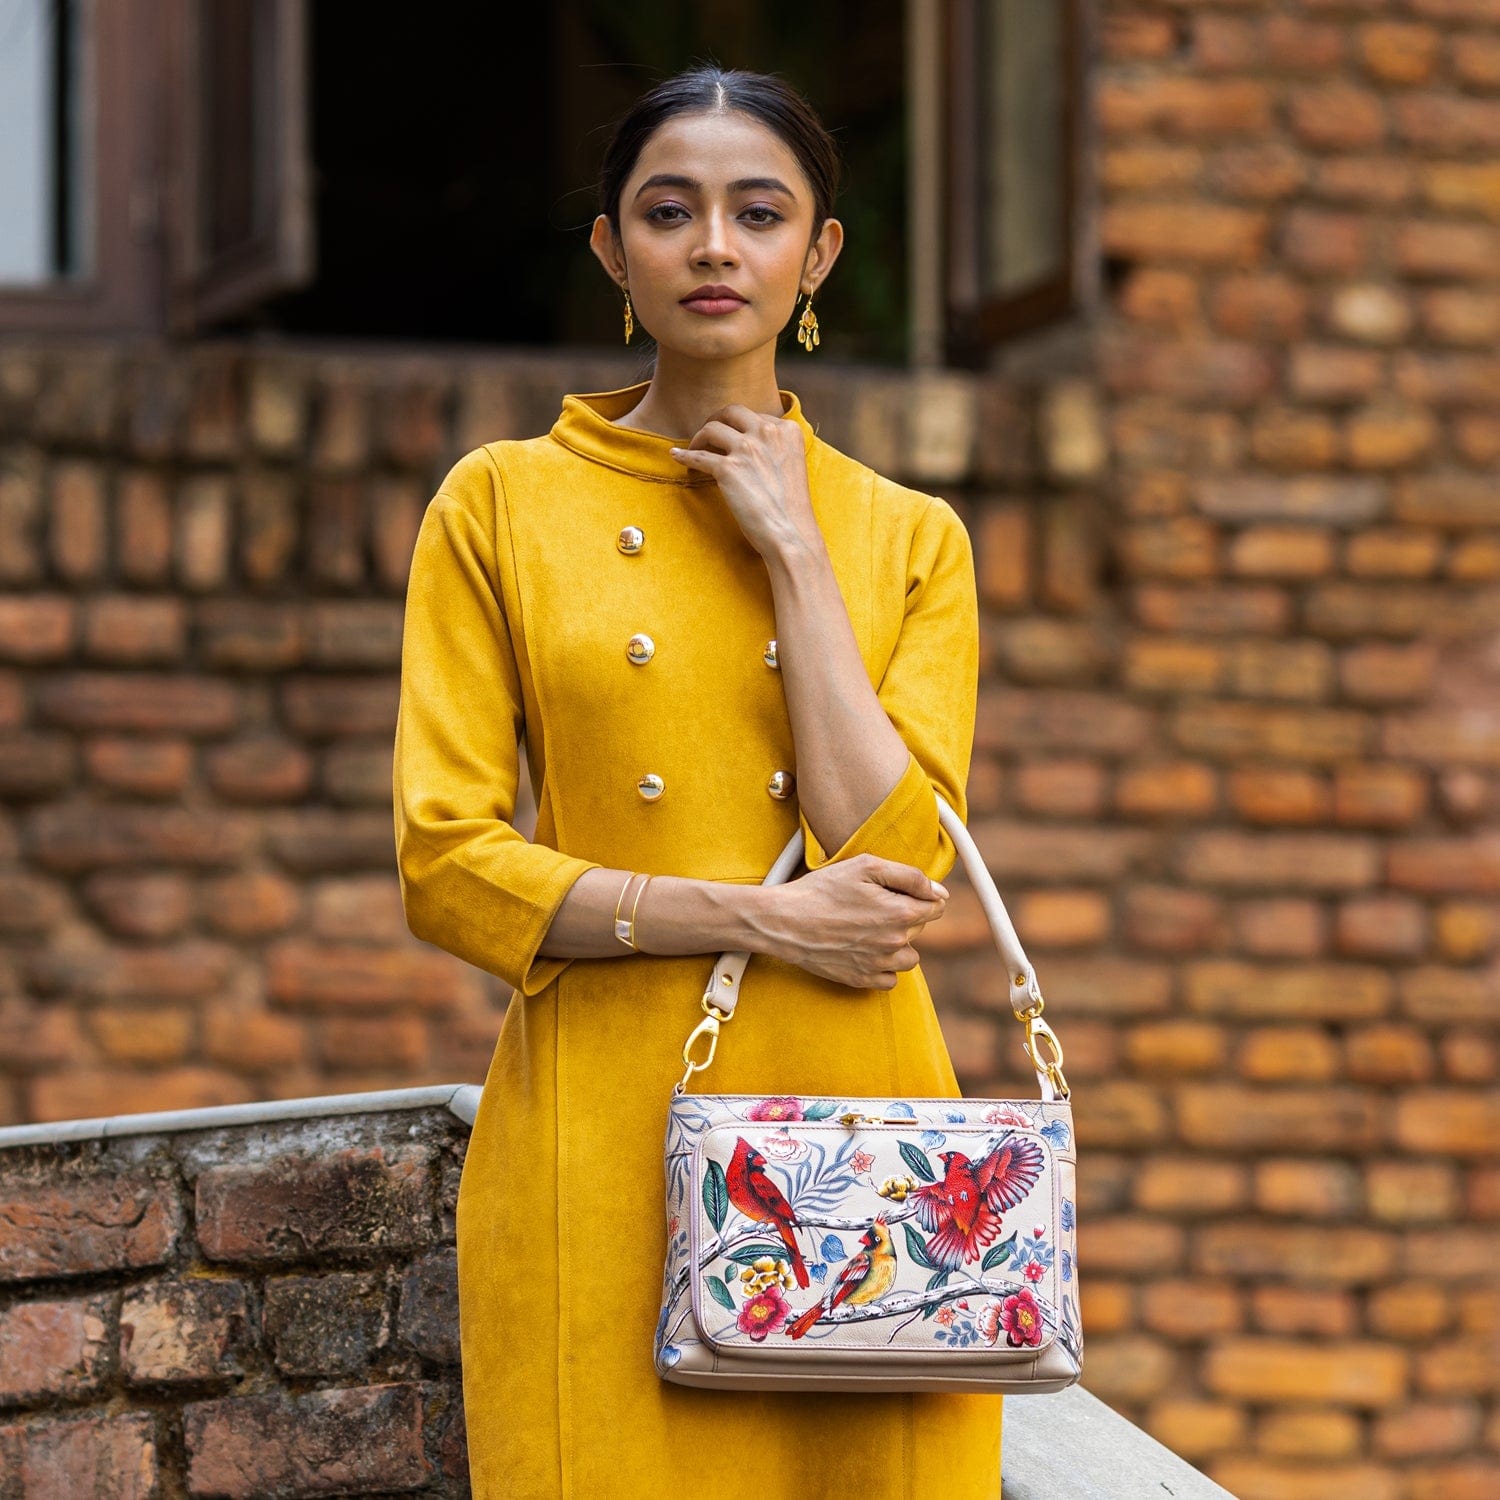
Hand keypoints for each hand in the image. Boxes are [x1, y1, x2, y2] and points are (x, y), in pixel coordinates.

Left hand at [667, 403, 820, 560]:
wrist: (791, 532)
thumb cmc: (792, 507)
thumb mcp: (792, 464)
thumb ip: (777, 449)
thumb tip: (753, 447)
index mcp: (787, 430)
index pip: (755, 416)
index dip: (740, 426)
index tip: (732, 436)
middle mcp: (767, 432)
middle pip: (732, 412)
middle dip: (716, 419)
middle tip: (709, 432)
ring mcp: (747, 449)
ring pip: (711, 429)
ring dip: (699, 437)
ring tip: (695, 448)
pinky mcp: (728, 469)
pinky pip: (698, 456)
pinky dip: (684, 455)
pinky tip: (676, 456)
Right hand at [760, 854, 949, 990]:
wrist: (784, 921)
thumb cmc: (822, 889)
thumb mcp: (865, 866)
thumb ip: (909, 876)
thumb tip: (939, 892)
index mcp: (900, 913)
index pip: (936, 906)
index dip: (921, 895)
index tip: (899, 890)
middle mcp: (895, 943)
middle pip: (920, 928)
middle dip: (905, 915)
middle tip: (872, 904)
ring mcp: (878, 966)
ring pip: (910, 958)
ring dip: (898, 944)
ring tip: (870, 929)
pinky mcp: (861, 980)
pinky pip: (890, 979)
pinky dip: (883, 967)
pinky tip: (864, 950)